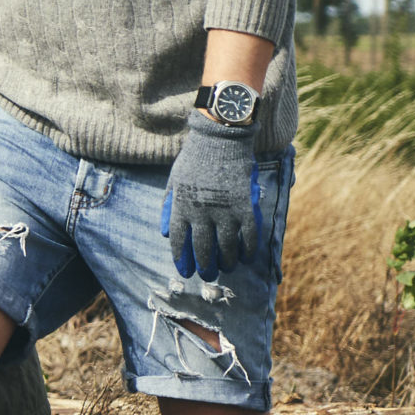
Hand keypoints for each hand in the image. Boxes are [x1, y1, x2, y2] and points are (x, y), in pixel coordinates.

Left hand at [161, 115, 262, 277]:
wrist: (219, 139)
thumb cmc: (195, 159)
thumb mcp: (173, 182)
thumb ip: (169, 207)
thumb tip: (166, 234)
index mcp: (181, 206)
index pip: (179, 240)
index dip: (182, 258)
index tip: (185, 270)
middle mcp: (201, 212)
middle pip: (202, 248)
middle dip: (205, 265)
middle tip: (207, 275)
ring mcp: (224, 210)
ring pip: (226, 245)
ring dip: (226, 261)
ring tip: (226, 268)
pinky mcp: (244, 205)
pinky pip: (248, 234)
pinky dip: (248, 248)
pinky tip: (246, 256)